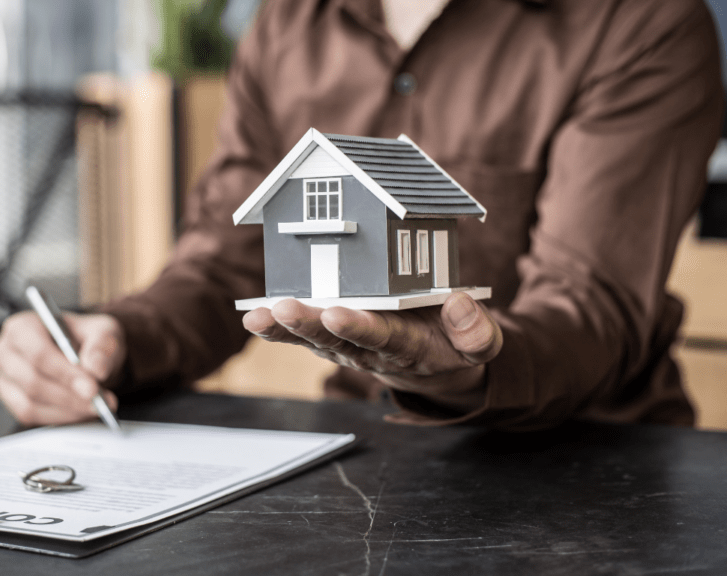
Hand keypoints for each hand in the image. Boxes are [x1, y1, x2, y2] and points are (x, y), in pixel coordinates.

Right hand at [0, 311, 125, 425]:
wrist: (82, 356)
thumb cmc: (86, 339)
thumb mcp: (102, 332)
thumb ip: (101, 346)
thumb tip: (95, 368)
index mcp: (22, 326)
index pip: (38, 353)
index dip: (64, 373)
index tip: (91, 387)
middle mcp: (6, 351)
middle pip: (32, 380)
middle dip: (69, 395)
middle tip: (98, 400)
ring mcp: (5, 378)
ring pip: (30, 402)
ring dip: (67, 409)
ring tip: (96, 406)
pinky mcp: (11, 400)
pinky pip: (31, 416)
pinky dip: (59, 417)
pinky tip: (80, 411)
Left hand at [241, 292, 502, 412]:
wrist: (435, 368)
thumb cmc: (454, 345)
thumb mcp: (481, 344)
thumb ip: (477, 332)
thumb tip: (458, 305)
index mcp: (409, 347)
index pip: (383, 337)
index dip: (360, 327)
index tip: (338, 314)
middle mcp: (372, 350)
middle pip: (337, 339)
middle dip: (309, 324)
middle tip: (284, 309)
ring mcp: (348, 346)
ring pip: (313, 338)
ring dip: (284, 328)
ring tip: (256, 317)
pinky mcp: (334, 339)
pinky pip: (304, 334)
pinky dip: (277, 327)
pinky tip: (253, 317)